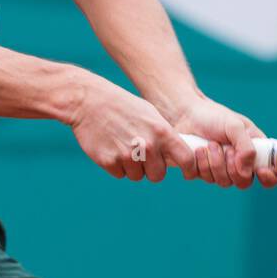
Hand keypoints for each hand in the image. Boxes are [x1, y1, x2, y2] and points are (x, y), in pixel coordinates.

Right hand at [68, 74, 196, 181]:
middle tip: (141, 154)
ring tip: (122, 144)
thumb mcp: (150, 114)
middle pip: (158, 175)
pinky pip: (119, 174)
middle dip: (151, 169)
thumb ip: (165, 135)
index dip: (188, 168)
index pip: (186, 159)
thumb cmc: (123, 106)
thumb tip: (178, 155)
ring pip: (137, 176)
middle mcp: (147, 145)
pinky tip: (111, 146)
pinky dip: (116, 165)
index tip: (186, 171)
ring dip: (131, 166)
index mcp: (162, 131)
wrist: (88, 101)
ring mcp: (127, 155)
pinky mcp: (109, 162)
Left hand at [167, 96, 276, 189]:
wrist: (185, 114)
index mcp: (254, 151)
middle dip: (232, 167)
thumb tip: (247, 171)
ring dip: (215, 163)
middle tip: (225, 148)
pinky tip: (198, 149)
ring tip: (209, 144)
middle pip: (244, 183)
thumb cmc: (213, 116)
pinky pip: (204, 178)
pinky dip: (200, 163)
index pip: (271, 173)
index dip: (269, 178)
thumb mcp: (235, 125)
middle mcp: (240, 163)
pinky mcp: (202, 171)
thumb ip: (246, 147)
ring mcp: (221, 170)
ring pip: (223, 182)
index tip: (261, 172)